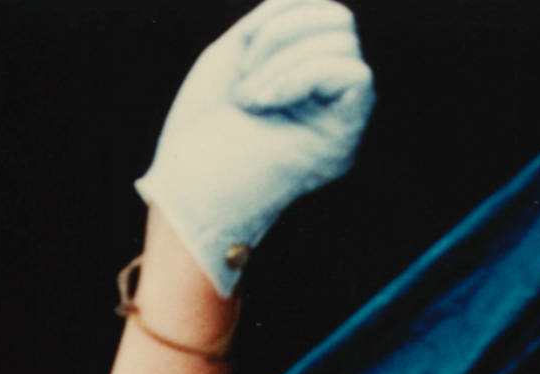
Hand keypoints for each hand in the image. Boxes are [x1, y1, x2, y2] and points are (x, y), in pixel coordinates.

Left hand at [135, 0, 373, 295]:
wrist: (185, 190)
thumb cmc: (199, 132)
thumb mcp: (236, 53)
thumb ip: (278, 20)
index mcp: (307, 79)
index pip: (322, 12)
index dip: (281, 15)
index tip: (241, 59)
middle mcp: (330, 100)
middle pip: (338, 20)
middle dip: (279, 36)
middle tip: (242, 84)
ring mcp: (340, 121)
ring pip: (344, 42)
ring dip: (281, 60)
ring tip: (247, 99)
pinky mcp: (344, 140)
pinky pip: (354, 74)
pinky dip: (302, 76)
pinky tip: (265, 104)